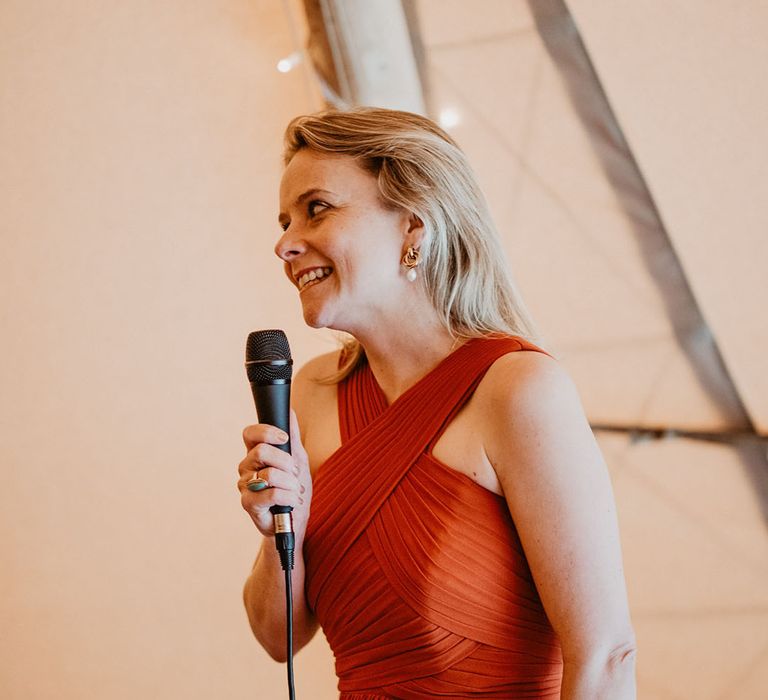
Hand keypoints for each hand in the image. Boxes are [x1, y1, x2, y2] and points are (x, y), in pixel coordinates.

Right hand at [237, 410, 311, 538]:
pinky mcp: (248, 504)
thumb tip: (290, 411)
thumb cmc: (294, 489)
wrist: (295, 521)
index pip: (249, 433)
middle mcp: (246, 467)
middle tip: (295, 474)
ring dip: (291, 482)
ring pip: (269, 473)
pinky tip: (291, 501)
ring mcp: (245, 486)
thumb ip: (293, 436)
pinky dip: (288, 496)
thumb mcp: (298, 459)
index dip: (267, 431)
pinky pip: (272, 493)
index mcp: (255, 454)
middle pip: (262, 451)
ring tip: (294, 490)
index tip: (284, 439)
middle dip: (286, 462)